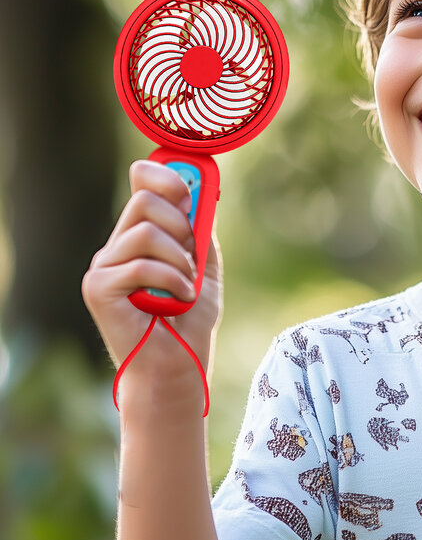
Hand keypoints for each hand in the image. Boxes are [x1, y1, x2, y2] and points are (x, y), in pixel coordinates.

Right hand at [82, 160, 222, 396]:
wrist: (179, 364)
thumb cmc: (190, 319)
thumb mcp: (206, 265)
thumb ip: (201, 230)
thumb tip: (205, 190)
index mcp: (140, 236)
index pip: (141, 184)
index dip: (164, 176)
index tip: (189, 192)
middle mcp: (116, 247)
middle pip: (144, 200)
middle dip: (180, 223)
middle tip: (191, 255)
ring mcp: (103, 267)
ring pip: (145, 231)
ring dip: (179, 258)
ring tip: (185, 284)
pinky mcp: (98, 288)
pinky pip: (141, 264)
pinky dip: (171, 280)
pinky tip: (178, 298)